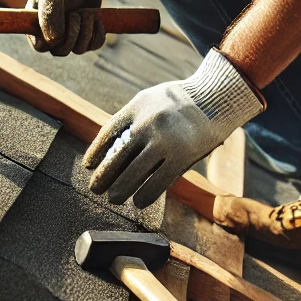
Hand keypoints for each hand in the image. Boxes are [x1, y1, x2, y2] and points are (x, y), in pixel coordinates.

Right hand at [27, 0, 122, 55]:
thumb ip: (49, 16)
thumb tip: (55, 40)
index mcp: (36, 26)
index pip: (41, 47)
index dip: (52, 39)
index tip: (62, 23)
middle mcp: (51, 35)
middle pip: (61, 51)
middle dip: (72, 33)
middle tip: (76, 14)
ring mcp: (69, 37)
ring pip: (78, 49)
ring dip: (86, 31)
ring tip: (86, 13)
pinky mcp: (85, 36)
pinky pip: (93, 46)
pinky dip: (97, 34)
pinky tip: (96, 20)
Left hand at [84, 49, 263, 208]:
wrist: (213, 99)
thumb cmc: (177, 103)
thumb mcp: (150, 100)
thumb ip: (132, 120)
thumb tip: (109, 150)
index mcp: (137, 106)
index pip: (109, 131)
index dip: (96, 151)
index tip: (88, 165)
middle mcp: (148, 122)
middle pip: (118, 157)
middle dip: (104, 177)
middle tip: (96, 189)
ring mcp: (165, 140)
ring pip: (135, 173)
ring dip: (121, 189)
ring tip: (114, 198)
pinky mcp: (181, 156)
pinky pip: (158, 182)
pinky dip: (146, 195)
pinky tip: (139, 201)